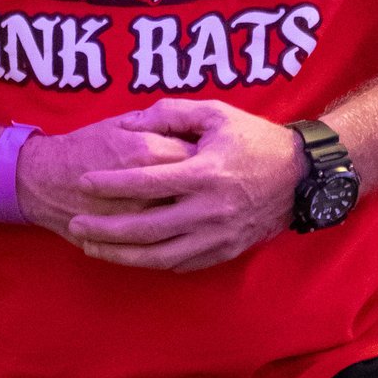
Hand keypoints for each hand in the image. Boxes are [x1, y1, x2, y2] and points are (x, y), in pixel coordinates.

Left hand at [19, 98, 300, 270]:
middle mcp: (209, 209)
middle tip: (75, 222)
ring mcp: (218, 235)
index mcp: (205, 172)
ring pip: (158, 255)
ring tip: (90, 246)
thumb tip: (130, 123)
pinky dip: (150, 262)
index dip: (110, 184)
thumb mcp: (217, 114)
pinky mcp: (225, 251)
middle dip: (104, 228)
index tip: (83, 182)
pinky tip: (128, 256)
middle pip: (145, 227)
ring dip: (120, 254)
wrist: (302, 177)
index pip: (145, 182)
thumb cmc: (255, 140)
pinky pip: (181, 264)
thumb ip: (171, 114)